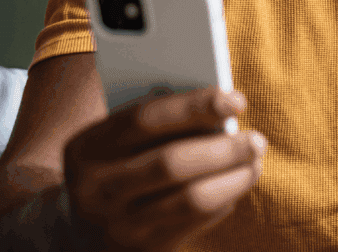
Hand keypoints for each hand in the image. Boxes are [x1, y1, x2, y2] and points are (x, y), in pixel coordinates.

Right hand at [63, 87, 266, 251]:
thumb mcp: (115, 139)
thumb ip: (155, 120)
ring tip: (255, 161)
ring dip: (233, 177)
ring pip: (190, 199)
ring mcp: (118, 224)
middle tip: (258, 139)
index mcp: (87, 147)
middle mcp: (96, 188)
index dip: (195, 106)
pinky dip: (224, 199)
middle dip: (223, 149)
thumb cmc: (114, 165)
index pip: (146, 119)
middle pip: (172, 162)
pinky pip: (194, 222)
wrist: (79, 229)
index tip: (236, 100)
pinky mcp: (142, 248)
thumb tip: (219, 105)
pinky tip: (237, 184)